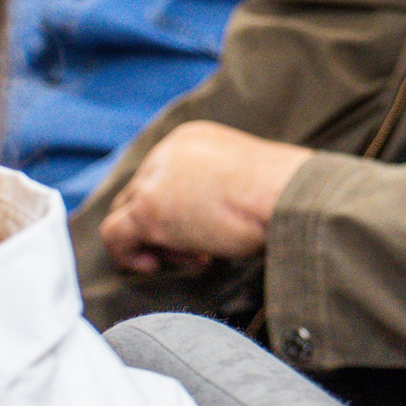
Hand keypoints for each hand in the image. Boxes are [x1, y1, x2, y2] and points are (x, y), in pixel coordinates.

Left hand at [98, 122, 315, 274]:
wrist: (291, 196)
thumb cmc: (282, 193)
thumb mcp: (243, 178)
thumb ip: (214, 187)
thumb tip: (203, 220)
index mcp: (189, 140)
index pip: (160, 178)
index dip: (176, 213)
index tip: (205, 235)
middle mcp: (166, 151)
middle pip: (139, 196)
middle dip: (165, 230)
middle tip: (200, 252)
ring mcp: (154, 179)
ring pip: (125, 215)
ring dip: (154, 244)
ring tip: (194, 258)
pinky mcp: (148, 209)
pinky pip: (114, 235)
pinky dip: (131, 255)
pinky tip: (156, 265)